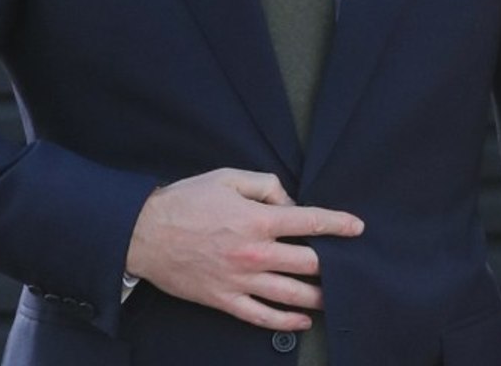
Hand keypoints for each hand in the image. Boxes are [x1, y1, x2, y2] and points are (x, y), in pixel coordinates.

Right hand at [124, 168, 363, 330]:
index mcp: (258, 220)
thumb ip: (266, 185)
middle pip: (309, 263)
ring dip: (318, 297)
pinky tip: (302, 321)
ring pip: (292, 294)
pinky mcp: (225, 300)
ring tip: (335, 297)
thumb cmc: (186, 202)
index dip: (339, 224)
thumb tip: (290, 202)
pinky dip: (286, 322)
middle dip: (334, 264)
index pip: (311, 222)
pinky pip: (262, 317)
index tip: (357, 228)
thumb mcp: (228, 178)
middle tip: (349, 265)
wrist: (144, 234)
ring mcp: (240, 281)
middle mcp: (254, 253)